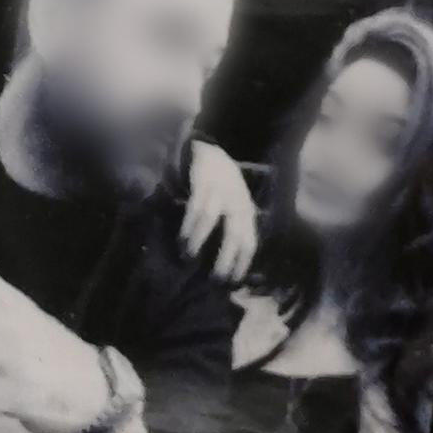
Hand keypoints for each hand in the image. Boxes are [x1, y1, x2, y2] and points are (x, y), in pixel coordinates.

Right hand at [178, 141, 257, 281]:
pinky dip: (189, 224)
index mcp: (246, 213)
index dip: (243, 263)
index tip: (232, 282)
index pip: (250, 243)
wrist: (212, 151)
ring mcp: (220, 192)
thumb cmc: (224, 187)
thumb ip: (236, 227)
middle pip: (234, 234)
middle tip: (213, 278)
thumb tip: (230, 260)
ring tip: (189, 257)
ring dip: (199, 240)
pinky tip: (183, 237)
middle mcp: (237, 204)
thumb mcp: (236, 206)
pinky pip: (196, 206)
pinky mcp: (203, 183)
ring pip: (211, 220)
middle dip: (225, 258)